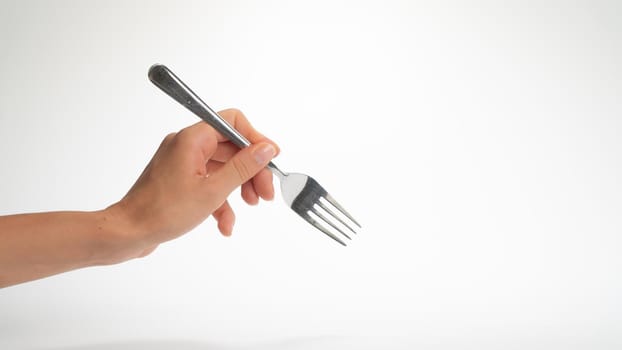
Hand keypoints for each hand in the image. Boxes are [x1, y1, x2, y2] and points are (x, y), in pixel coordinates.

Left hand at [107, 108, 278, 260]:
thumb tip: (266, 149)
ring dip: (239, 188)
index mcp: (192, 139)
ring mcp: (182, 163)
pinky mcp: (180, 181)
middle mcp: (187, 146)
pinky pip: (209, 183)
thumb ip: (243, 168)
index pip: (232, 122)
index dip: (255, 139)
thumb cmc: (162, 212)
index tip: (271, 159)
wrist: (128, 233)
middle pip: (231, 148)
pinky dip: (220, 201)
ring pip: (222, 168)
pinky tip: (225, 224)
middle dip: (251, 171)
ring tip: (251, 205)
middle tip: (265, 193)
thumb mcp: (212, 191)